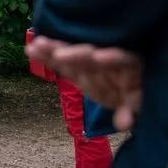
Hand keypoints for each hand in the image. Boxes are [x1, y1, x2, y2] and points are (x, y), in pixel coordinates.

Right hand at [27, 36, 142, 129]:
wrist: (125, 93)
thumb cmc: (134, 97)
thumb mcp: (137, 104)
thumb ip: (131, 111)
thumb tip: (124, 123)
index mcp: (129, 65)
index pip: (122, 59)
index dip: (112, 58)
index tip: (99, 56)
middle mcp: (107, 59)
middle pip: (91, 55)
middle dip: (76, 55)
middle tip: (60, 55)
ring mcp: (88, 63)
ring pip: (71, 55)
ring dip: (55, 50)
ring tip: (37, 44)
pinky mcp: (74, 69)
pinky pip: (59, 63)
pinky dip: (46, 58)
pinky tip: (30, 49)